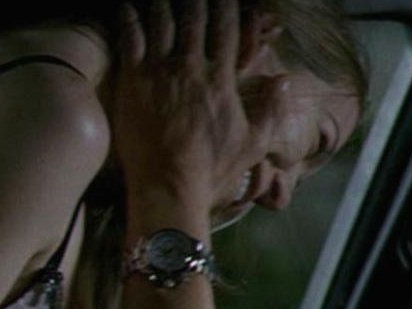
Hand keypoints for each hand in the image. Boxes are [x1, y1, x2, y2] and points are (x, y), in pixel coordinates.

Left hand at [113, 0, 289, 223]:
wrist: (169, 187)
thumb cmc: (212, 171)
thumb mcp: (253, 144)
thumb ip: (272, 110)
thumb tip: (285, 80)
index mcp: (222, 79)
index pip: (226, 29)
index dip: (226, 7)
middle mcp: (192, 67)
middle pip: (194, 17)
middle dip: (195, 0)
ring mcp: (161, 72)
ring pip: (162, 20)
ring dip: (162, 3)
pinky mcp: (133, 80)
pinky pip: (131, 37)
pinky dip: (129, 17)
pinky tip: (126, 5)